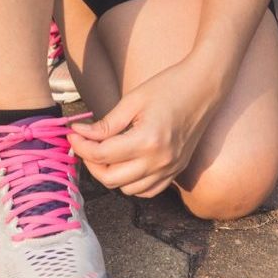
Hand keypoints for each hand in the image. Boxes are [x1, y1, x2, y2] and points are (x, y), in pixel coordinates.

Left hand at [67, 57, 224, 197]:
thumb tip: (80, 134)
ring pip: (127, 190)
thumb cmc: (169, 87)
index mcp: (147, 141)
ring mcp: (170, 169)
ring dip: (110, 175)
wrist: (204, 87)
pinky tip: (126, 165)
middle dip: (91, 163)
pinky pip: (147, 191)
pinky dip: (131, 183)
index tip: (73, 134)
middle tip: (85, 144)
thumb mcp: (132, 101)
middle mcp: (160, 161)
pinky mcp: (176, 171)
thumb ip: (106, 124)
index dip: (81, 145)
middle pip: (111, 178)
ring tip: (105, 153)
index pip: (102, 155)